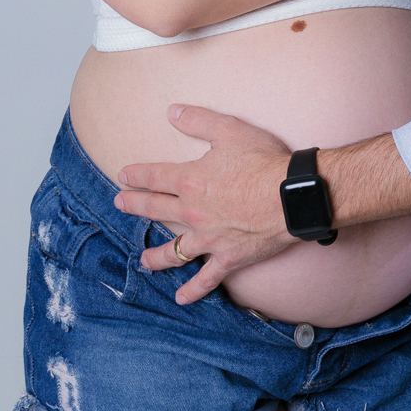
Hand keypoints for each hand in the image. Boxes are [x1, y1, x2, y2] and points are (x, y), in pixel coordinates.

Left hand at [114, 105, 293, 303]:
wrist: (291, 195)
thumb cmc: (263, 160)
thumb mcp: (229, 130)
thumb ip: (198, 120)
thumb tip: (172, 112)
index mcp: (190, 180)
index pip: (155, 176)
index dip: (136, 175)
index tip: (122, 176)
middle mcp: (193, 212)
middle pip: (156, 210)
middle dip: (134, 206)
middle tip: (119, 204)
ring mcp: (209, 239)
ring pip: (174, 251)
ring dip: (156, 255)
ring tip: (143, 258)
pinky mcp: (228, 258)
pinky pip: (206, 278)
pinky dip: (193, 290)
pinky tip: (181, 298)